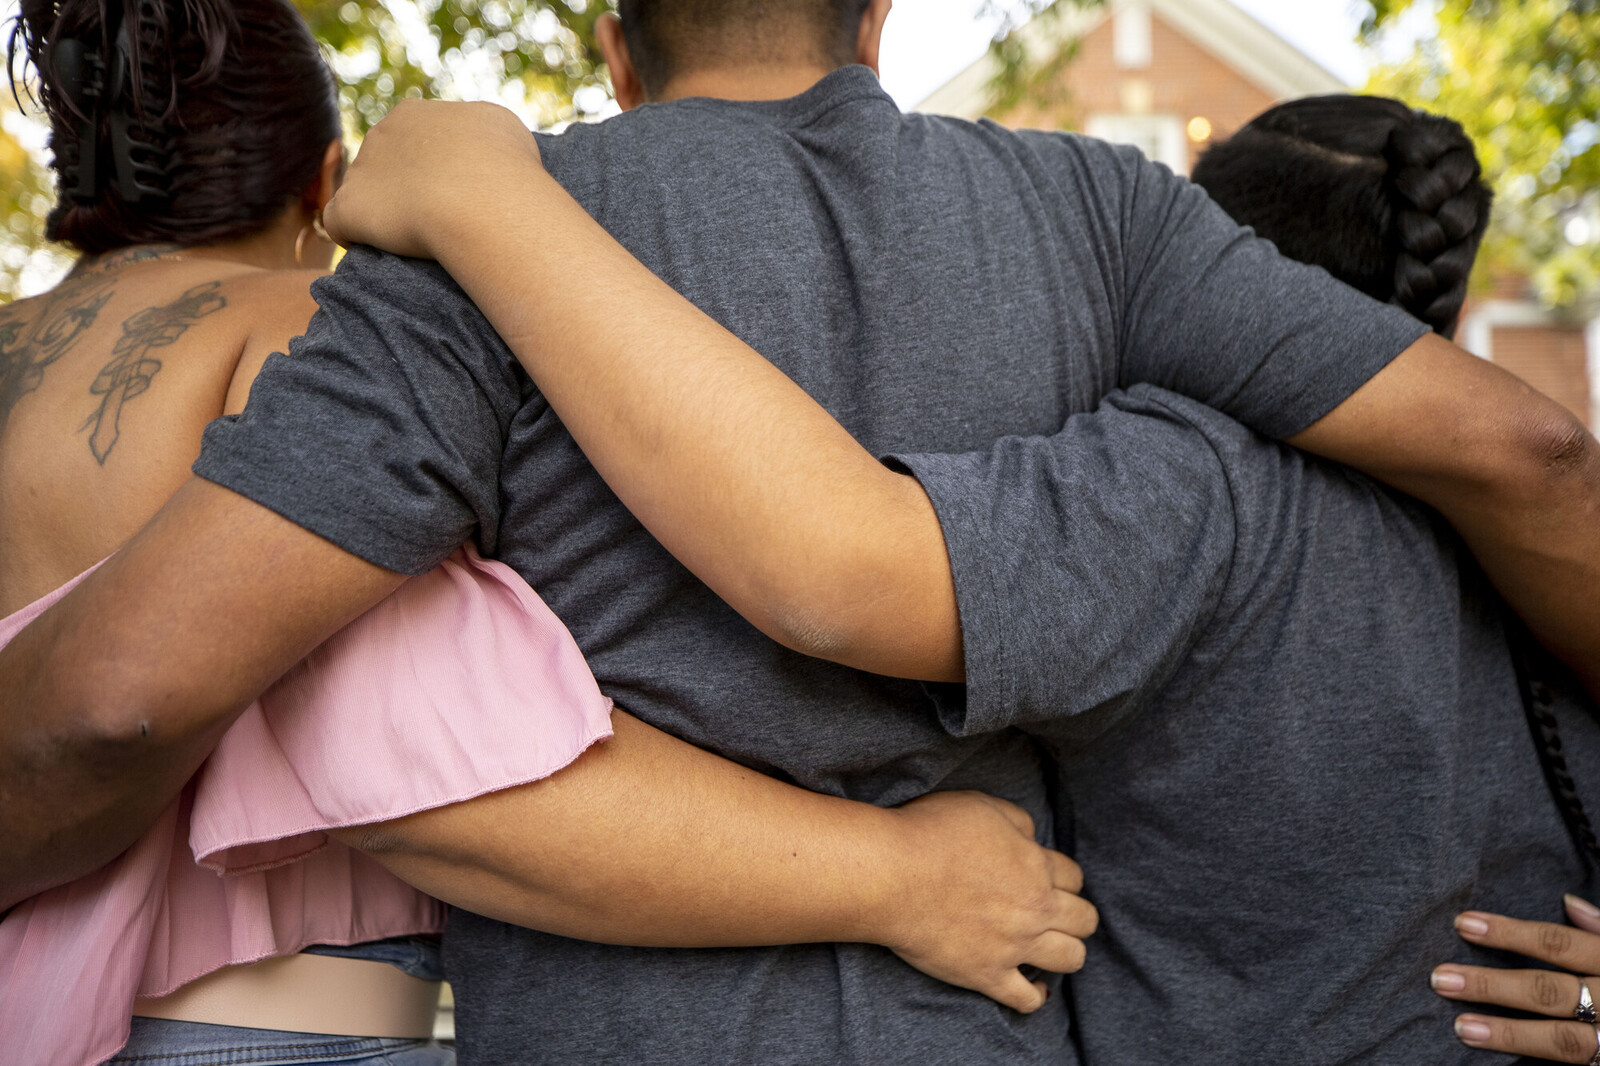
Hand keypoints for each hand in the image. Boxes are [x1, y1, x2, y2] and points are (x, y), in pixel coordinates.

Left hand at [323, 99, 546, 260]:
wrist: (481, 200)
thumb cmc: (504, 166)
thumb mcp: (503, 128)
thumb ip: (481, 129)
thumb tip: (479, 143)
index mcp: (414, 114)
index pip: (413, 140)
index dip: (432, 169)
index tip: (455, 193)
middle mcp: (379, 134)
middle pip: (384, 165)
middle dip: (404, 188)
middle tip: (437, 219)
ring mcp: (359, 171)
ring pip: (364, 194)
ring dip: (382, 214)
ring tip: (414, 241)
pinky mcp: (346, 210)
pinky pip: (340, 225)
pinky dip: (356, 238)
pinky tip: (379, 251)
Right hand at [878, 791, 1097, 1013]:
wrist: (891, 875)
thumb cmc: (930, 833)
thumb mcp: (981, 805)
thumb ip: (1016, 820)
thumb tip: (1031, 836)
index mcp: (1035, 866)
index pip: (1074, 876)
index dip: (1063, 876)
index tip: (1046, 878)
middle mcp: (1035, 908)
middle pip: (1084, 919)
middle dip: (1076, 915)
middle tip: (1054, 914)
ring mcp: (1014, 945)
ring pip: (1071, 958)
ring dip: (1067, 951)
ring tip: (1050, 947)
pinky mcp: (987, 975)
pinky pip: (1027, 999)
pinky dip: (1036, 995)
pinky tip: (1032, 986)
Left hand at [1433, 895, 1599, 1061]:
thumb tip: (1569, 903)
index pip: (1561, 944)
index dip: (1511, 933)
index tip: (1463, 923)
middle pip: (1552, 992)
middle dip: (1494, 986)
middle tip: (1440, 978)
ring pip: (1565, 1040)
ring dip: (1509, 1034)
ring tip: (1460, 1028)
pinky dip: (1538, 1061)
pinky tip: (1501, 1060)